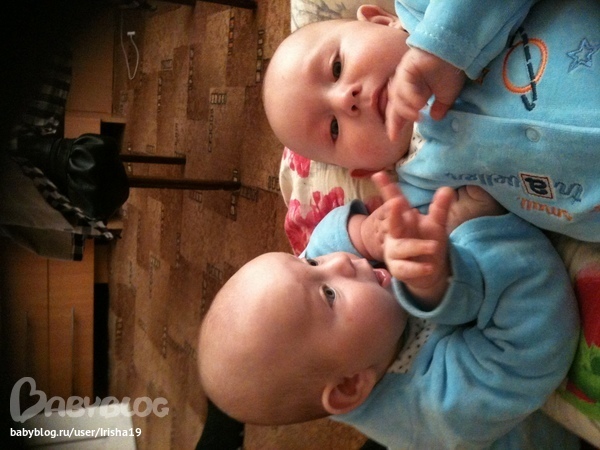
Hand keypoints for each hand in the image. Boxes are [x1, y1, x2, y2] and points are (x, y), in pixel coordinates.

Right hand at [372, 171, 454, 304]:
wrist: (427, 270)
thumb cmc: (427, 241)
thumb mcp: (435, 224)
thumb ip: (439, 208)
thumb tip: (447, 188)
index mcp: (404, 219)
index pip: (394, 201)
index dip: (387, 188)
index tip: (379, 174)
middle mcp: (396, 234)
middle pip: (392, 223)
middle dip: (393, 215)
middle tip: (396, 203)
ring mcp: (395, 251)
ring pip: (401, 248)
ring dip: (417, 246)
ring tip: (434, 246)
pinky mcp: (398, 269)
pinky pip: (405, 268)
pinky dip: (417, 268)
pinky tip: (430, 267)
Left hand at [386, 48, 465, 140]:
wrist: (454, 50)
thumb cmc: (451, 69)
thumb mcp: (447, 94)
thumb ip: (440, 107)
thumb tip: (435, 118)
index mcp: (414, 92)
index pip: (400, 111)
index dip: (396, 124)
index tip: (393, 138)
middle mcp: (406, 85)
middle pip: (393, 106)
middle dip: (393, 121)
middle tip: (393, 135)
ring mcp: (404, 76)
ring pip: (396, 97)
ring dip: (405, 109)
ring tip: (418, 115)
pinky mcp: (405, 68)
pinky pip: (403, 85)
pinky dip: (410, 96)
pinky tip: (420, 102)